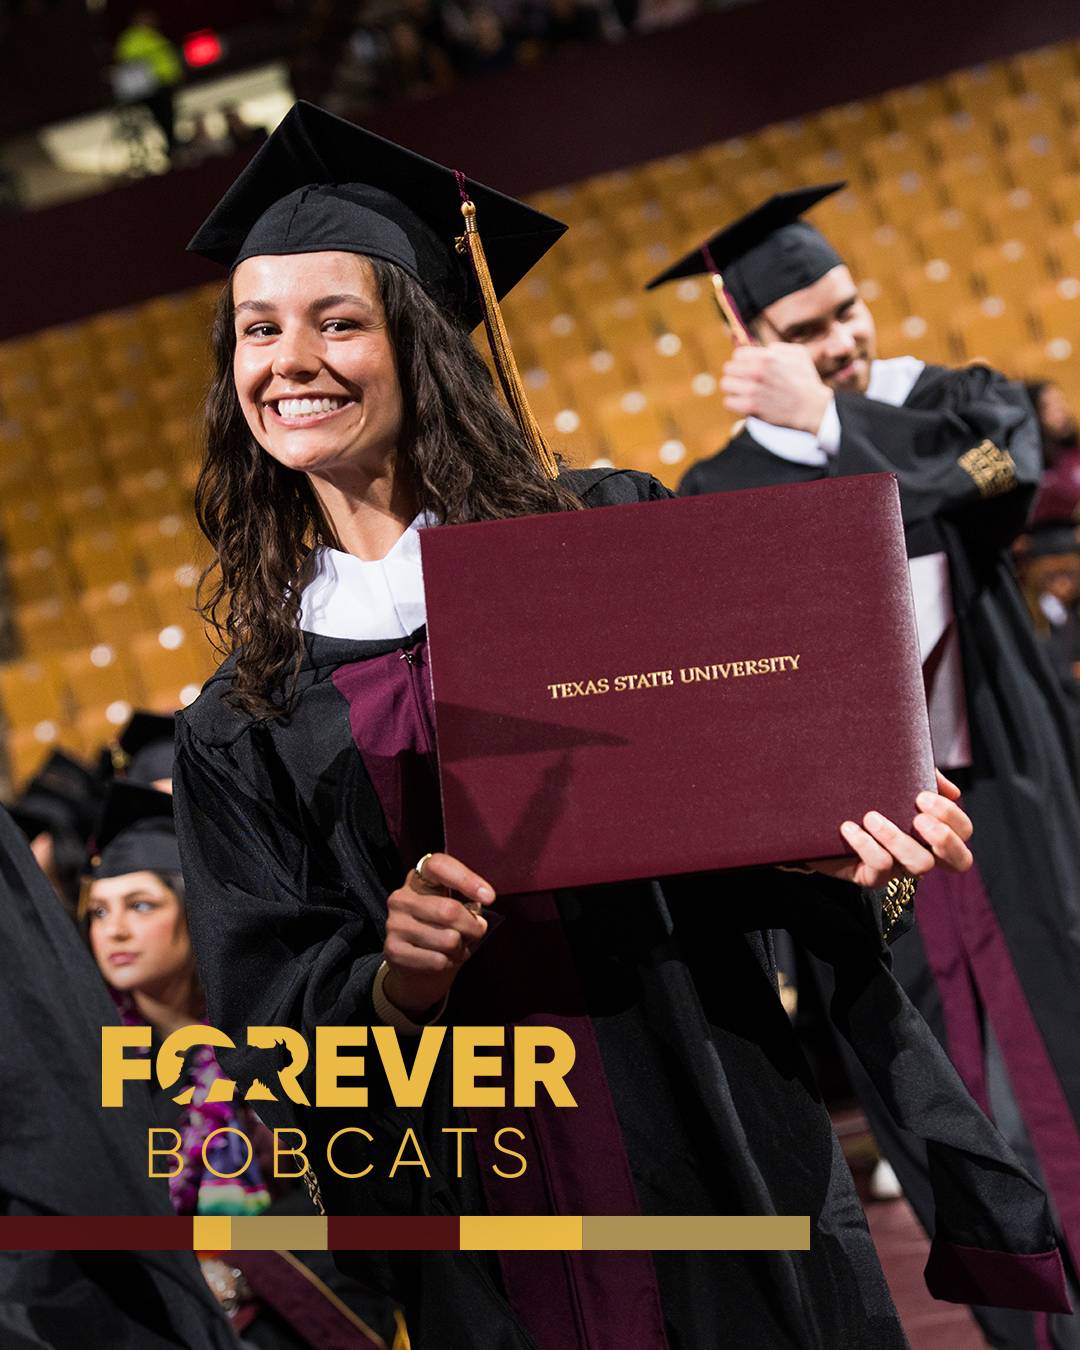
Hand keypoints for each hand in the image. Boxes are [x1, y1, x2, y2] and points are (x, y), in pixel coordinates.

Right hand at [383, 852, 495, 1018]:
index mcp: (419, 879)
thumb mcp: (455, 909)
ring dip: (461, 949)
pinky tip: (442, 960)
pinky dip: (448, 963)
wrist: (417, 967)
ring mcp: (394, 924)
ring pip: (448, 939)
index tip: (489, 897)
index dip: (466, 879)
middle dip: (473, 927)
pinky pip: (437, 960)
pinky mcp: (393, 950)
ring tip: (455, 948)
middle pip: (449, 910)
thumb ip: (467, 906)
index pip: (439, 865)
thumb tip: (478, 920)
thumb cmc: (443, 930)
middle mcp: (401, 898)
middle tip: (476, 932)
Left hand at [721, 343, 832, 433]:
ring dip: (733, 389)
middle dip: (736, 374)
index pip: (737, 355)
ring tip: (743, 392)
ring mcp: (752, 390)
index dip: (743, 362)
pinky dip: (734, 403)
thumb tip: (764, 348)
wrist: (811, 408)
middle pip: (728, 369)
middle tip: (745, 381)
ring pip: (725, 384)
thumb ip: (779, 348)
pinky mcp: (750, 407)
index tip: (749, 369)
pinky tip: (744, 403)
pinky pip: (728, 402)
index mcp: (767, 357)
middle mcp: (757, 371)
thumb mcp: (798, 354)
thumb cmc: (806, 381)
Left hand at [807, 771, 973, 888]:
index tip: (922, 797)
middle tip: (916, 818)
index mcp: (931, 828)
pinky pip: (879, 870)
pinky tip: (848, 827)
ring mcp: (897, 867)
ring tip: (871, 816)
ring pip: (919, 866)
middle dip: (944, 839)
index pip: (963, 832)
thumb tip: (951, 790)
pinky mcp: (868, 876)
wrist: (813, 810)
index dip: (952, 818)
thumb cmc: (862, 790)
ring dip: (898, 839)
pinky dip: (866, 846)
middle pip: (959, 861)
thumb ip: (922, 775)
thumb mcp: (893, 778)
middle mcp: (920, 850)